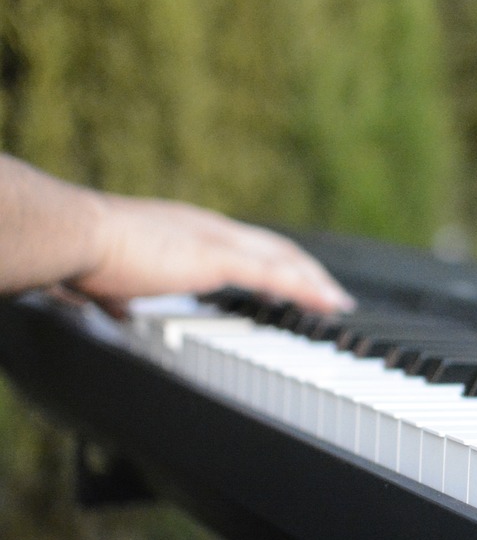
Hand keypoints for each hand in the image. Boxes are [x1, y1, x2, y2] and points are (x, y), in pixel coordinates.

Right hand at [69, 195, 354, 315]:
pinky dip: (306, 290)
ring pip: (284, 261)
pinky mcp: (217, 260)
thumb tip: (118, 309)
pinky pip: (276, 276)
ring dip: (315, 282)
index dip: (275, 262)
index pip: (247, 245)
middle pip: (276, 249)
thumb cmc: (84, 254)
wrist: (76, 236)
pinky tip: (326, 303)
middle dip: (307, 271)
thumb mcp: (111, 278)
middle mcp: (211, 229)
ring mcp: (217, 242)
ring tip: (338, 303)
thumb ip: (123, 293)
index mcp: (189, 231)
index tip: (293, 281)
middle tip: (330, 294)